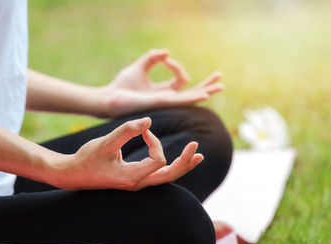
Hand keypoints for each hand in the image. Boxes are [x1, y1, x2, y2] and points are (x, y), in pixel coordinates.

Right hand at [49, 117, 203, 190]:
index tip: (143, 130)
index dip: (155, 141)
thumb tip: (148, 121)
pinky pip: (158, 175)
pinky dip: (171, 167)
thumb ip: (127, 130)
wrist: (72, 174)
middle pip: (170, 175)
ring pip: (166, 177)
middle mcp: (137, 184)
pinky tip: (180, 161)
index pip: (158, 159)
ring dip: (182, 165)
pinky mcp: (134, 179)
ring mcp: (137, 184)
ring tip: (198, 156)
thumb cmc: (87, 158)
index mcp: (132, 177)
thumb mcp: (106, 142)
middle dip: (185, 161)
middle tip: (197, 147)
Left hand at [104, 49, 223, 116]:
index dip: (177, 67)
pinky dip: (193, 97)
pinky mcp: (161, 103)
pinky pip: (180, 101)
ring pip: (190, 98)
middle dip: (206, 85)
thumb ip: (152, 59)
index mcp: (163, 92)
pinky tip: (204, 94)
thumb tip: (166, 52)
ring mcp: (165, 103)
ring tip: (219, 86)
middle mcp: (167, 99)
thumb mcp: (139, 68)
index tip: (165, 58)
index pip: (181, 80)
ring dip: (205, 91)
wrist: (110, 97)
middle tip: (219, 77)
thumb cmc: (122, 86)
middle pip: (192, 93)